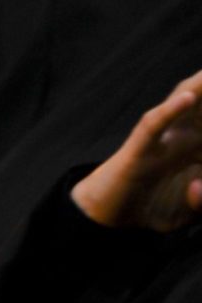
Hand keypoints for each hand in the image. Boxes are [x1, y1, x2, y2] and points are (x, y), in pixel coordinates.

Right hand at [72, 69, 201, 231]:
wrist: (111, 216)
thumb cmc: (154, 204)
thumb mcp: (194, 210)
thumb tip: (199, 185)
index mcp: (199, 146)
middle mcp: (182, 136)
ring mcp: (160, 139)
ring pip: (183, 104)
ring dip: (200, 86)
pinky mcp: (138, 149)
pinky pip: (153, 126)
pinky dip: (168, 111)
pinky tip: (185, 98)